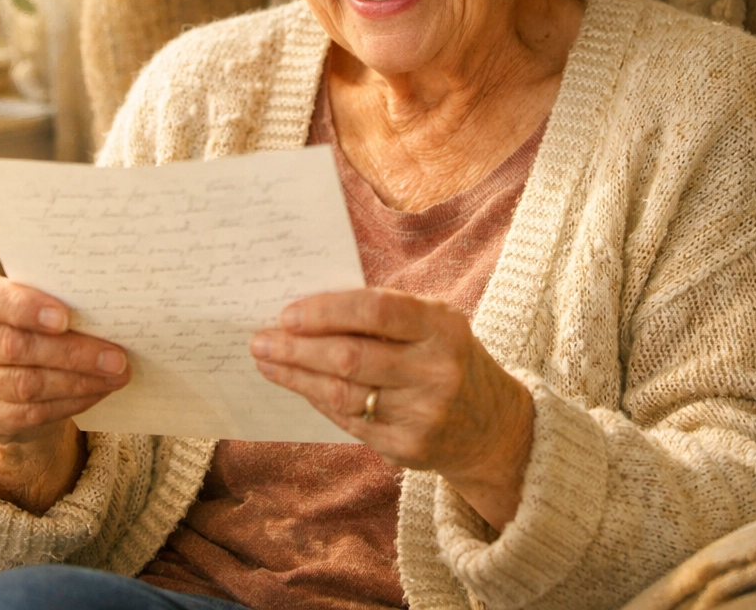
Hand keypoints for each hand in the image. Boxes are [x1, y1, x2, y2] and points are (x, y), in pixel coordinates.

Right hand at [0, 272, 130, 511]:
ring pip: (24, 385)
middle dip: (71, 353)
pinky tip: (97, 391)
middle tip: (116, 357)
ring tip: (116, 375)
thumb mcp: (33, 301)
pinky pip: (29, 413)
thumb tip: (109, 309)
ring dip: (77, 381)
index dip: (26, 308)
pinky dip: (69, 402)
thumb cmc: (29, 320)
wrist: (4, 366)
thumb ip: (56, 299)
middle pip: (14, 347)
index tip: (65, 318)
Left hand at [251, 288, 532, 531]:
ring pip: (343, 394)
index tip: (288, 313)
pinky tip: (297, 385)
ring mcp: (422, 415)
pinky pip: (348, 421)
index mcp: (442, 327)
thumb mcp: (434, 322)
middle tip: (260, 340)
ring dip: (296, 377)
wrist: (495, 426)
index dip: (328, 311)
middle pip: (351, 358)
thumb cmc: (448, 356)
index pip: (377, 311)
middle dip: (297, 348)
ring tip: (267, 362)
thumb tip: (310, 308)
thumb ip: (384, 313)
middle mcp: (435, 371)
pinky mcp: (408, 448)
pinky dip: (318, 399)